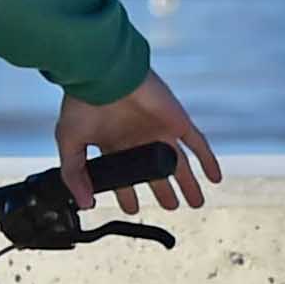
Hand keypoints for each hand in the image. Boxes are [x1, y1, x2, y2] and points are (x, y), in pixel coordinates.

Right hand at [59, 74, 219, 212]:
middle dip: (165, 192)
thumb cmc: (82, 102)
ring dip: (189, 184)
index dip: (128, 193)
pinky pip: (198, 143)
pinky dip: (208, 160)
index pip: (126, 175)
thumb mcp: (69, 142)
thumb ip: (75, 174)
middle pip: (157, 173)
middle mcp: (139, 140)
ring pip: (180, 163)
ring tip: (196, 202)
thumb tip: (85, 203)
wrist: (103, 74)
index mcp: (115, 144)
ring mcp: (160, 131)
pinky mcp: (177, 122)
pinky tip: (215, 177)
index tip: (133, 209)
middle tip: (171, 206)